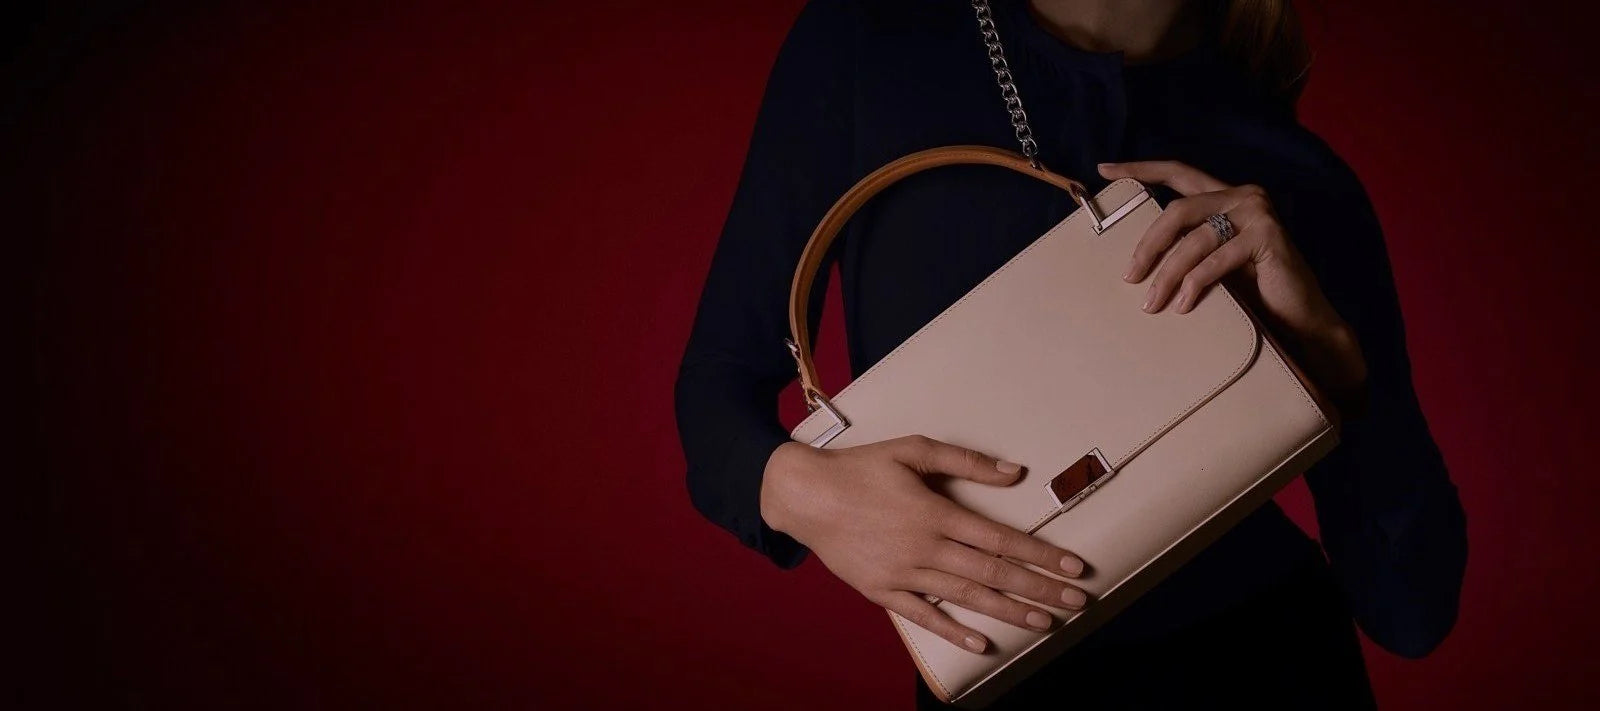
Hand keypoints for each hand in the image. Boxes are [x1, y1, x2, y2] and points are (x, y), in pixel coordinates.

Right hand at [760, 436, 1088, 652]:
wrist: (804, 495)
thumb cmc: (860, 467)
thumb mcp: (912, 449)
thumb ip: (964, 462)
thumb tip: (1013, 472)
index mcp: (936, 512)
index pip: (1001, 539)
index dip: (1041, 555)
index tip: (1072, 567)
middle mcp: (925, 547)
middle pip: (993, 572)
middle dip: (1039, 589)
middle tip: (1076, 602)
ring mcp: (903, 573)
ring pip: (966, 597)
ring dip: (1008, 611)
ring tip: (1043, 623)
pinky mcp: (882, 590)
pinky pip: (923, 616)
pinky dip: (953, 631)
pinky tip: (981, 643)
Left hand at [1098, 161, 1367, 390]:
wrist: (1301, 321)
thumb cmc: (1253, 294)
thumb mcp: (1212, 264)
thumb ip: (1186, 247)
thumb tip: (1134, 258)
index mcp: (1226, 197)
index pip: (1178, 172)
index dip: (1141, 169)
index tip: (1104, 170)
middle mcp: (1243, 196)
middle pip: (1177, 209)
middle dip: (1148, 245)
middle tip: (1129, 277)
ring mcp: (1257, 213)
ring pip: (1193, 239)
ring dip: (1167, 274)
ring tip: (1151, 304)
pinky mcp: (1268, 236)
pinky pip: (1216, 259)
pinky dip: (1195, 284)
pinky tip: (1183, 306)